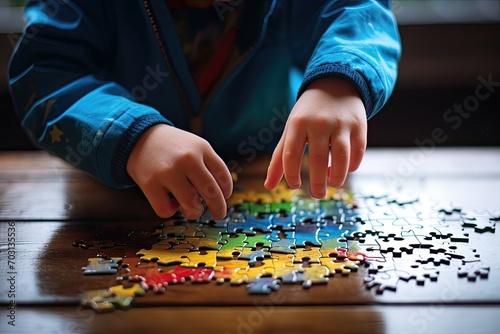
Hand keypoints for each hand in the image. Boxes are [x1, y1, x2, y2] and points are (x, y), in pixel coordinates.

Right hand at [126, 124, 232, 219]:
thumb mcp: (196, 146)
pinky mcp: (149, 183)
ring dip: (195, 212)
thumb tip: (220, 197)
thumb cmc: (174, 147)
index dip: (226, 192)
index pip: (223, 176)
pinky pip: (166, 210)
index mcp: (202, 148)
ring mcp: (168, 172)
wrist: (140, 137)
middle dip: (218, 208)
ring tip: (192, 209)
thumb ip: (211, 166)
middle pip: (211, 193)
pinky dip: (170, 211)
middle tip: (219, 214)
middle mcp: (187, 159)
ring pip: (191, 205)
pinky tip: (170, 202)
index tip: (224, 197)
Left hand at [264, 76, 366, 197]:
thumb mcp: (291, 130)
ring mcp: (341, 124)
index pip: (290, 155)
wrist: (335, 84)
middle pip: (317, 159)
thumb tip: (268, 186)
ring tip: (333, 183)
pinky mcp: (359, 125)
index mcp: (297, 123)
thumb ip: (280, 158)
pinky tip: (345, 169)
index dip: (292, 175)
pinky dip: (352, 167)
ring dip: (338, 178)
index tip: (295, 185)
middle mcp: (319, 123)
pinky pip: (358, 153)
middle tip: (316, 195)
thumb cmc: (308, 114)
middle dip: (317, 184)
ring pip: (342, 159)